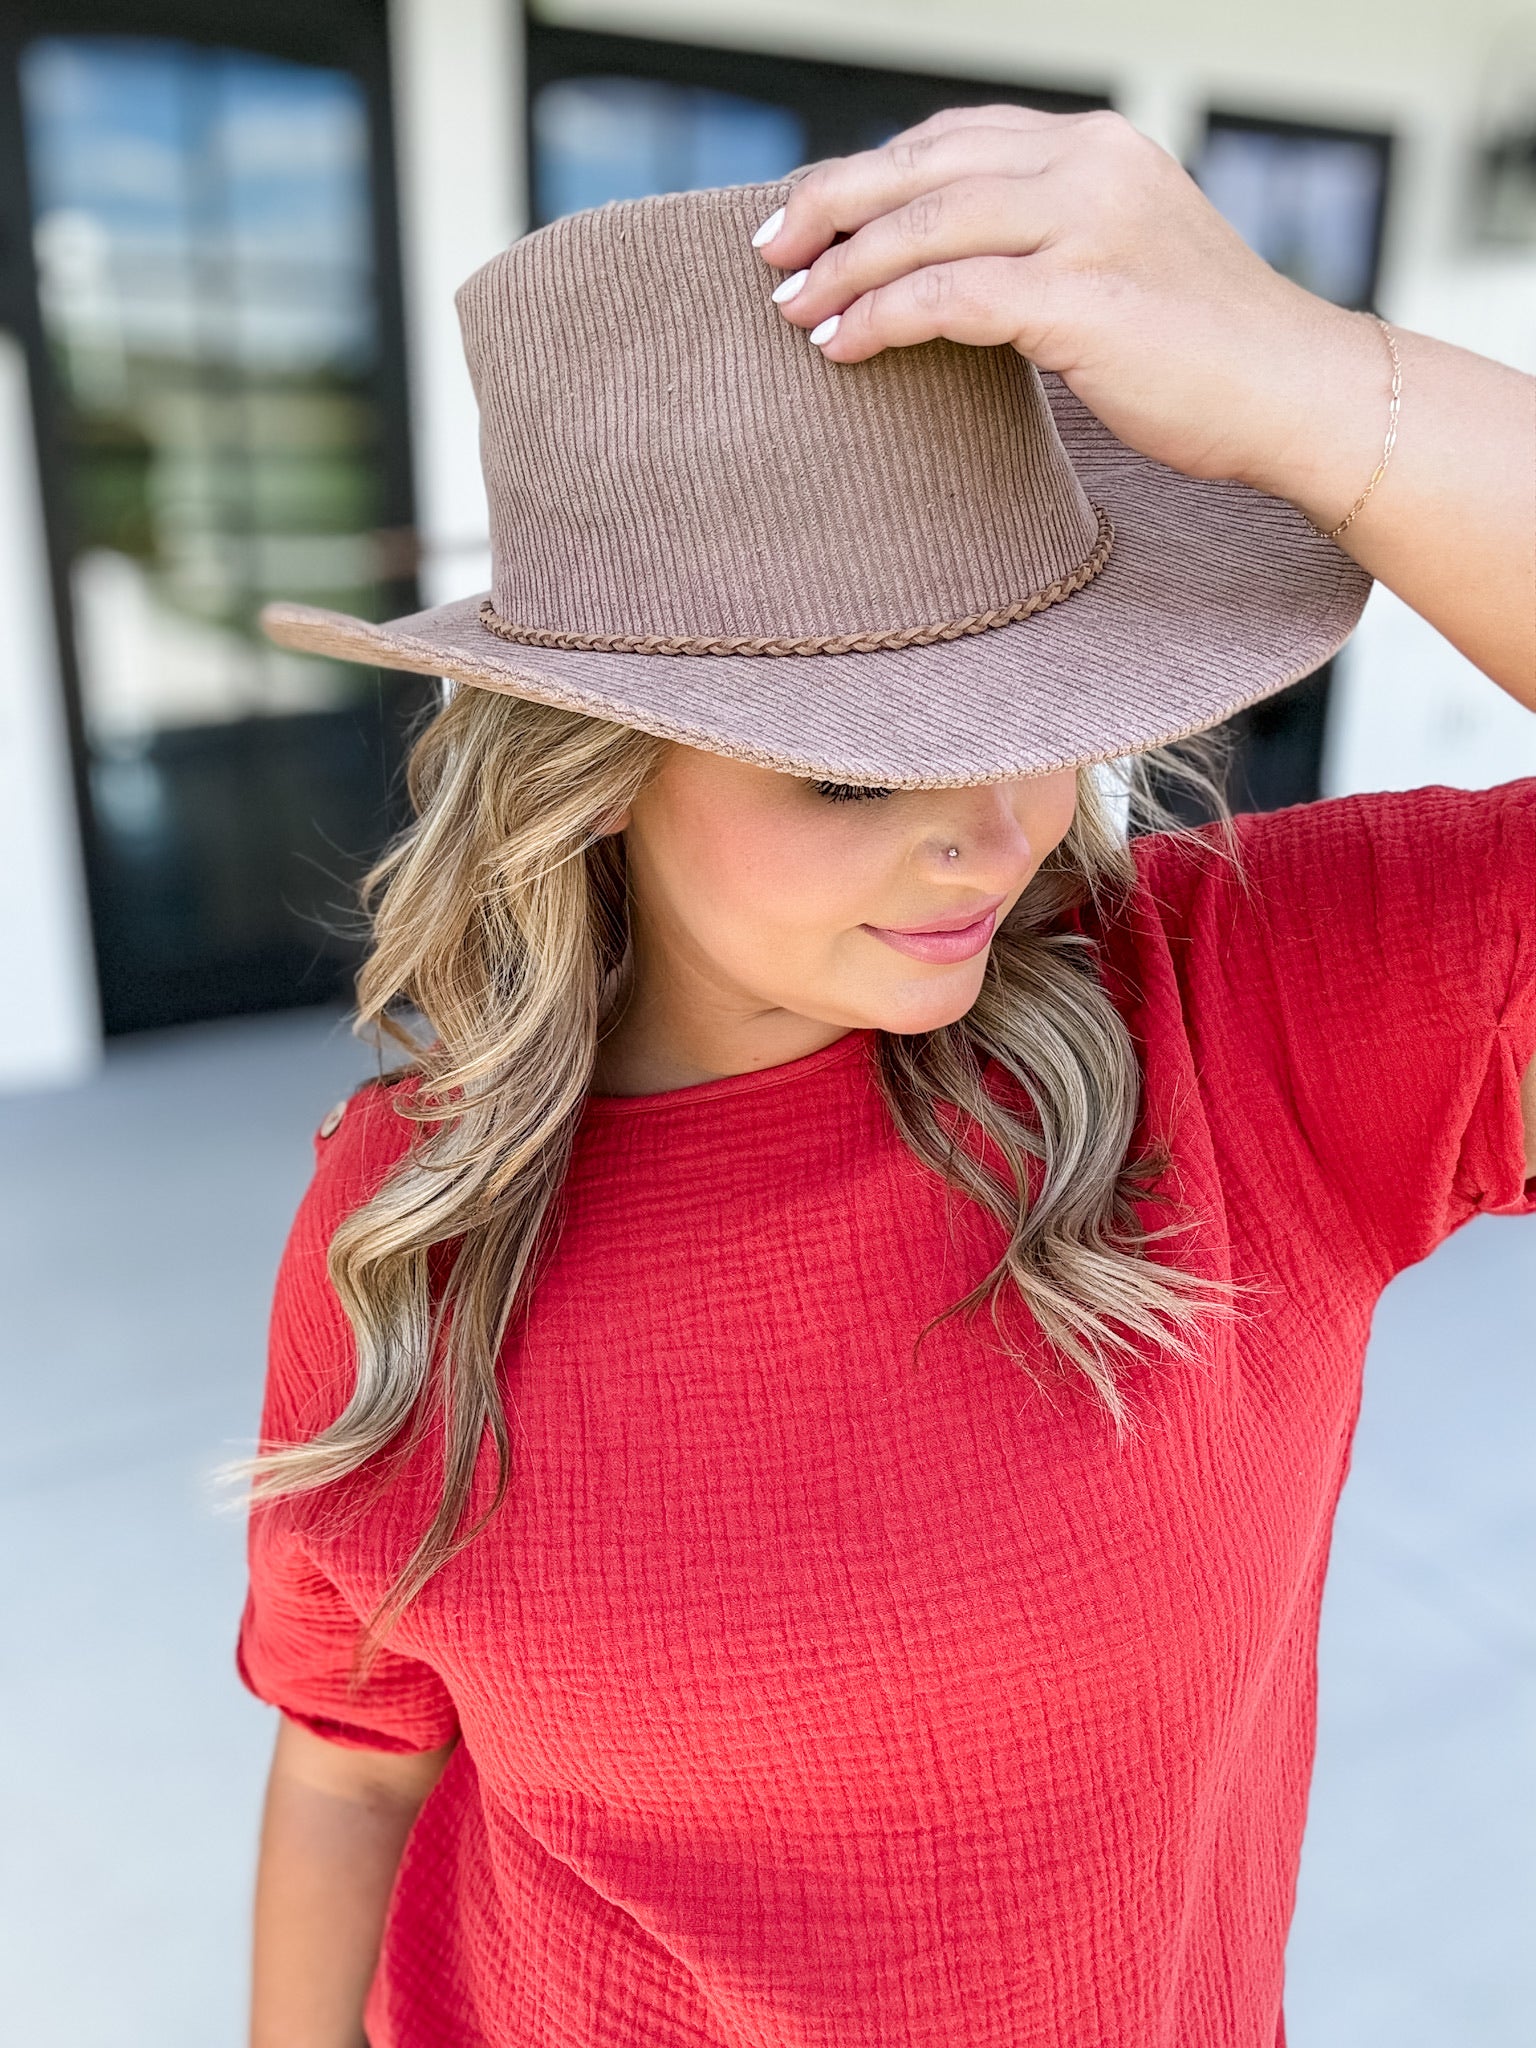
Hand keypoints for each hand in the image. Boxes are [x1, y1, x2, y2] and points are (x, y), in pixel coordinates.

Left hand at [754, 105, 1384, 526]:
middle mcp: (1090, 165)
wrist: (1295, 392)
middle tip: (768, 250)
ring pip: (928, 224)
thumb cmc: (1202, 350)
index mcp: (1094, 146)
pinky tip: (842, 345)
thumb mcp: (1120, 261)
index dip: (867, 175)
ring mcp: (1090, 225)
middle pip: (924, 166)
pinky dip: (884, 318)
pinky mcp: (1086, 297)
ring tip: (790, 308)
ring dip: (844, 268)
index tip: (806, 216)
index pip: (952, 140)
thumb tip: (944, 274)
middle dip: (831, 204)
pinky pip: (953, 297)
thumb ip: (1043, 244)